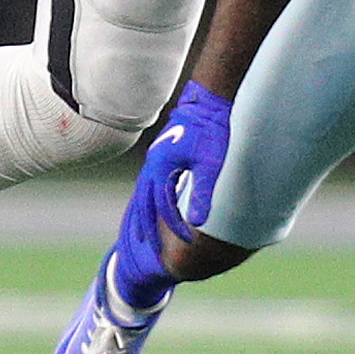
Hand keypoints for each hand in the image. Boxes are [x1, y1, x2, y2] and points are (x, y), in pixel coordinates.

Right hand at [145, 82, 233, 240]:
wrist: (207, 101)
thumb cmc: (211, 130)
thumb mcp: (211, 164)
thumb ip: (203, 194)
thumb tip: (199, 224)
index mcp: (161, 168)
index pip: (164, 207)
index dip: (176, 227)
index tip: (189, 242)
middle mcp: (153, 165)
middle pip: (143, 204)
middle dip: (146, 229)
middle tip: (150, 252)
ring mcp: (155, 159)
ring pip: (143, 195)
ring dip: (143, 216)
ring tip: (143, 234)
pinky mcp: (161, 155)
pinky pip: (149, 185)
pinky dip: (149, 201)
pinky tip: (156, 206)